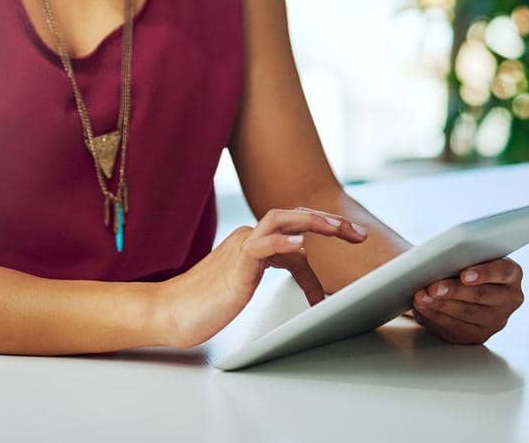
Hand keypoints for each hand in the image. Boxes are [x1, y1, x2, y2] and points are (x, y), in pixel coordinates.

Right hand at [153, 207, 367, 348]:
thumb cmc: (206, 301)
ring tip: (336, 227)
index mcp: (254, 241)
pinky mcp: (234, 268)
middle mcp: (249, 238)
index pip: (296, 228)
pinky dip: (281, 243)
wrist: (169, 311)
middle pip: (293, 216)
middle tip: (359, 234)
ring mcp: (241, 250)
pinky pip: (260, 247)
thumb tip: (313, 280)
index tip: (354, 238)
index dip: (326, 231)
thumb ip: (278, 273)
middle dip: (329, 221)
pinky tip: (300, 247)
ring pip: (279, 220)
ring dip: (311, 221)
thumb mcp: (251, 284)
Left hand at [409, 257, 523, 344]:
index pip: (503, 271)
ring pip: (467, 314)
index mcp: (511, 273)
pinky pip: (455, 329)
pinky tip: (422, 308)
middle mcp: (509, 298)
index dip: (484, 273)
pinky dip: (435, 317)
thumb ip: (459, 251)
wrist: (454, 281)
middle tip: (432, 288)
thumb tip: (435, 255)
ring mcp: (495, 320)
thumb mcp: (464, 252)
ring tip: (421, 297)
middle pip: (481, 295)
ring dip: (440, 306)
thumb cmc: (459, 261)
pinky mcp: (478, 335)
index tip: (463, 275)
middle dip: (454, 292)